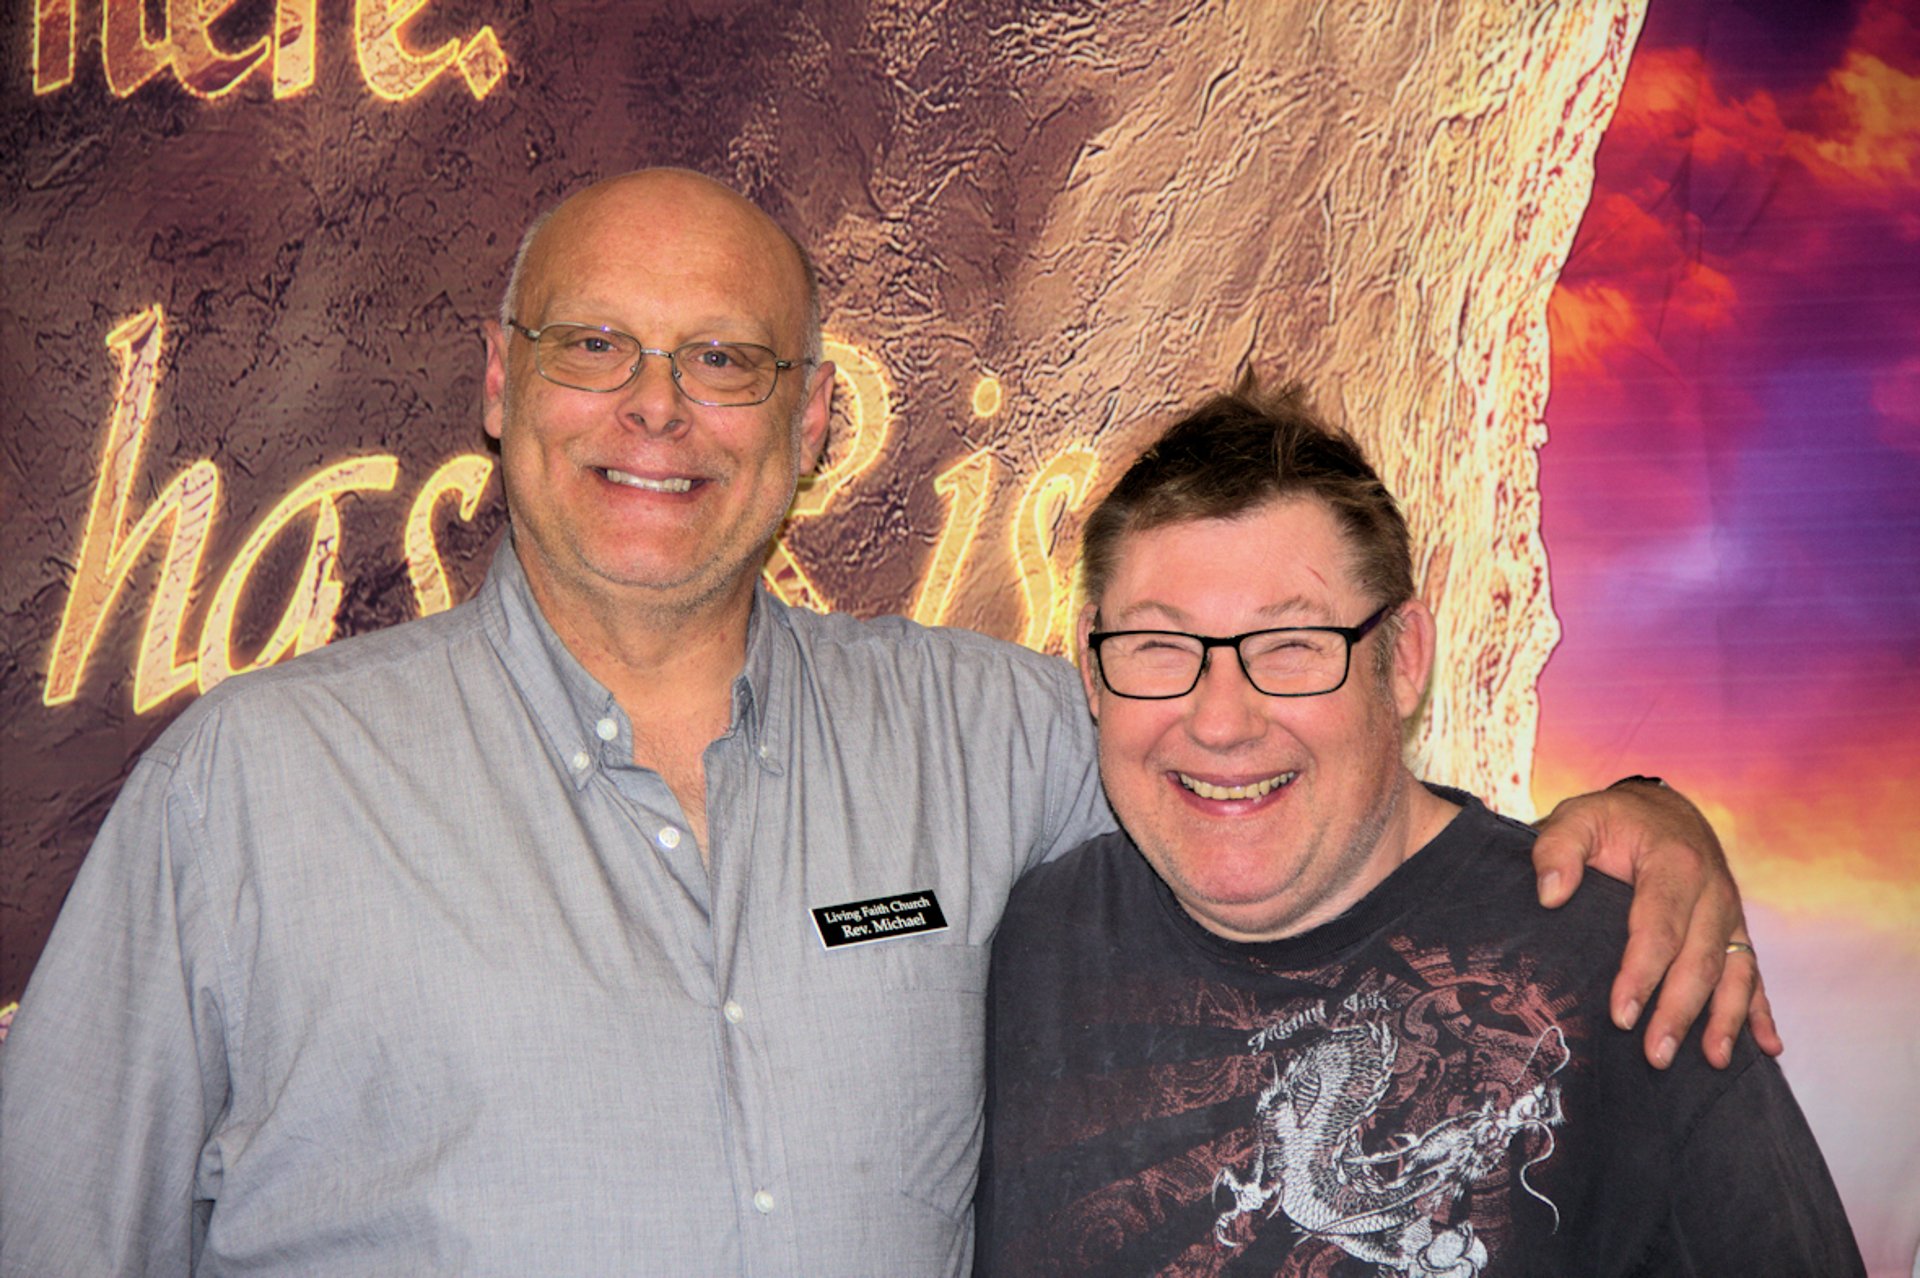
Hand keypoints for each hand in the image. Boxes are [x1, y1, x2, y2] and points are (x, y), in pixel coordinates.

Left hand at [1531, 779, 1782, 1069]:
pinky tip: (1768, 1047)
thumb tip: (1550, 895)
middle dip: (1679, 1012)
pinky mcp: (1736, 931)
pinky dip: (1761, 1011)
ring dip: (1726, 1020)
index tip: (1621, 1014)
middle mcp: (1713, 892)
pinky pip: (1753, 973)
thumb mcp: (1579, 817)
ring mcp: (1729, 914)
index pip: (1658, 929)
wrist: (1663, 810)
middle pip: (1699, 961)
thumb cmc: (1615, 820)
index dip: (1641, 974)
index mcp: (1675, 865)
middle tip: (1655, 1056)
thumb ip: (1558, 849)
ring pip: (1734, 973)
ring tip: (1713, 1061)